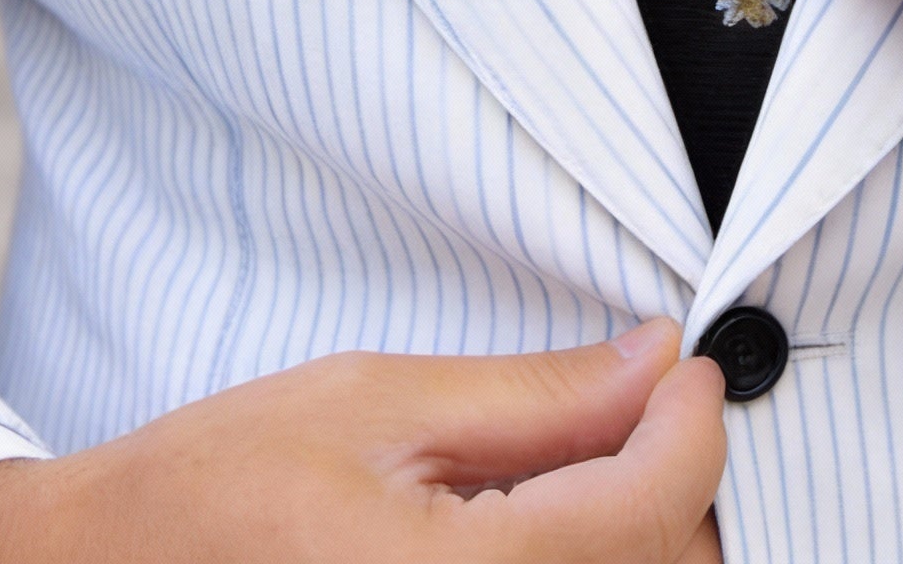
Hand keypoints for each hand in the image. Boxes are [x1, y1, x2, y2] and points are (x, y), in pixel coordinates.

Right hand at [0, 320, 724, 563]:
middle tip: (638, 407)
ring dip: (637, 540)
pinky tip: (539, 529)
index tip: (692, 367)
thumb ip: (534, 397)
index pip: (652, 510)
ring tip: (580, 470)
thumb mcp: (374, 403)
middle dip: (674, 483)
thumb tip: (654, 361)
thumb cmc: (207, 491)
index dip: (696, 423)